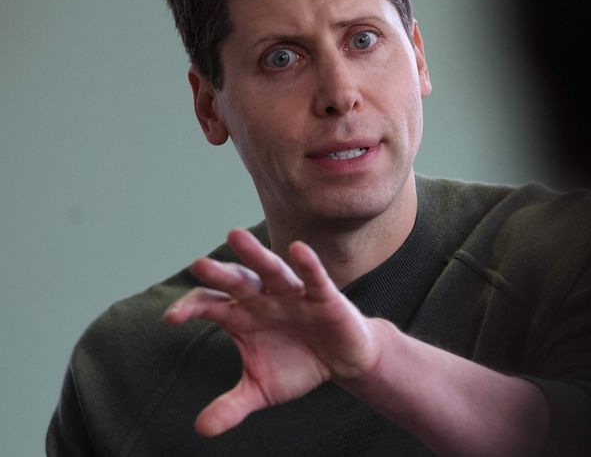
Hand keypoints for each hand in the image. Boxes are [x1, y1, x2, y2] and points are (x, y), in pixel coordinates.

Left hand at [163, 229, 381, 436]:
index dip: (191, 307)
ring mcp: (293, 294)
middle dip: (219, 274)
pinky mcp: (324, 296)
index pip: (211, 304)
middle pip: (237, 282)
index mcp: (242, 316)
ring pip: (271, 271)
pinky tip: (297, 250)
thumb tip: (201, 429)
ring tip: (236, 236)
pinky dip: (307, 265)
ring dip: (256, 255)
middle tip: (198, 264)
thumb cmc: (298, 365)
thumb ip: (232, 406)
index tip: (172, 319)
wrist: (343, 362)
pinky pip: (314, 278)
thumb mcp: (261, 390)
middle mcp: (264, 299)